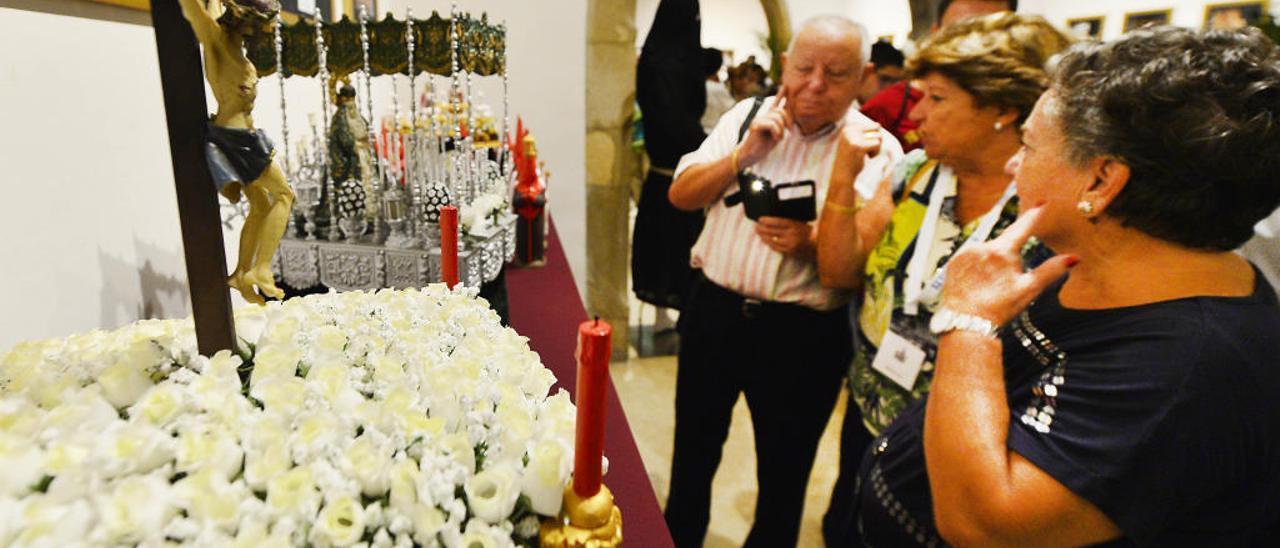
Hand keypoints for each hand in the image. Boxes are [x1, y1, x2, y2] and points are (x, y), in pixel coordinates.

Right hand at [738, 86, 792, 168]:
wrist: (751, 154)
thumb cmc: (763, 145)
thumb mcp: (777, 133)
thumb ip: (782, 124)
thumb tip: (789, 116)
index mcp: (768, 117)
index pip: (775, 103)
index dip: (781, 94)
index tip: (786, 86)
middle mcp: (763, 116)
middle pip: (780, 111)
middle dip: (787, 121)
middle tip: (787, 131)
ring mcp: (758, 119)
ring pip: (777, 118)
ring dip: (781, 129)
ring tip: (778, 137)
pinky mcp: (756, 125)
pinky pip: (772, 124)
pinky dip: (777, 132)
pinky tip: (775, 138)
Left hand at [755, 216, 812, 254]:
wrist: (818, 245)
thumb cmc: (809, 232)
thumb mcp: (800, 223)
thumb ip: (788, 221)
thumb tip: (774, 219)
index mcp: (794, 225)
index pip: (776, 222)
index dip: (766, 220)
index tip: (760, 219)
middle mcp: (791, 234)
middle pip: (772, 231)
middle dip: (762, 228)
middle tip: (756, 226)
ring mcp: (789, 244)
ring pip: (772, 240)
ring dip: (763, 236)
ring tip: (758, 233)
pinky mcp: (789, 252)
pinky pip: (776, 248)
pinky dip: (769, 243)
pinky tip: (765, 240)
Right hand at [834, 122, 882, 173]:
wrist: (842, 175)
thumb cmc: (850, 160)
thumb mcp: (855, 142)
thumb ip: (865, 132)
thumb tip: (879, 125)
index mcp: (847, 128)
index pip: (871, 125)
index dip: (872, 138)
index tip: (862, 147)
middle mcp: (849, 131)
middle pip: (876, 128)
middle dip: (876, 140)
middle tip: (867, 150)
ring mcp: (853, 138)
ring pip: (878, 136)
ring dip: (876, 148)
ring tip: (866, 154)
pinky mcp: (859, 146)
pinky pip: (877, 144)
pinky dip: (876, 153)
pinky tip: (868, 157)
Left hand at [940, 206, 1078, 325]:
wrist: (966, 324)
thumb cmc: (998, 308)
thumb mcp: (1028, 289)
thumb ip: (1050, 270)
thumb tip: (1072, 258)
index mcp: (1002, 251)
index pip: (1022, 227)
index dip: (1034, 215)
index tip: (1042, 202)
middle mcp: (981, 247)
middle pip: (1002, 245)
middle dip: (1007, 258)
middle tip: (1005, 283)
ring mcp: (964, 254)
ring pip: (985, 253)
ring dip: (990, 263)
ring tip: (988, 287)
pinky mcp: (952, 263)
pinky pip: (969, 260)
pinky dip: (975, 268)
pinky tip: (976, 284)